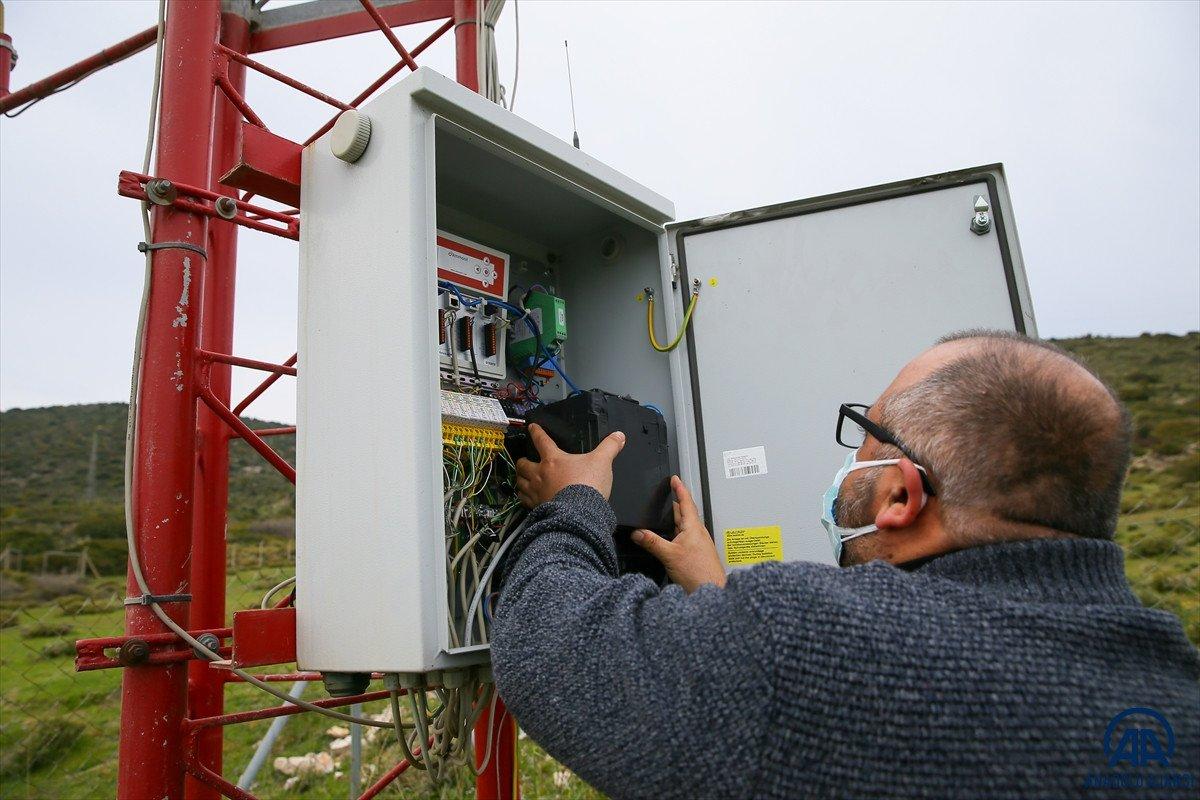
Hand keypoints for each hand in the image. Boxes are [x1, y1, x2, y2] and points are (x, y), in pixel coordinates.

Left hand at [514, 424, 625, 508]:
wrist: (580, 514)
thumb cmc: (588, 485)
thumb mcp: (602, 462)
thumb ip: (609, 447)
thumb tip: (619, 435)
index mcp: (553, 459)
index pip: (542, 441)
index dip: (536, 432)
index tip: (532, 427)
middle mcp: (540, 474)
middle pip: (523, 464)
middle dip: (522, 462)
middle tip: (523, 461)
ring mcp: (537, 492)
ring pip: (520, 483)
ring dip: (520, 479)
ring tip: (522, 478)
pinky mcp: (537, 507)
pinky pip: (524, 500)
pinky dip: (523, 497)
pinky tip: (526, 498)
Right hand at [632, 476, 725, 592]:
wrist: (711, 591)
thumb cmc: (699, 573)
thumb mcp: (669, 555)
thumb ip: (652, 542)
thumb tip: (637, 532)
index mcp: (693, 527)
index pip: (685, 502)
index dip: (679, 489)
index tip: (675, 479)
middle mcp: (697, 533)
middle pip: (684, 512)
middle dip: (674, 504)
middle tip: (665, 495)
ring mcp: (698, 543)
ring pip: (684, 525)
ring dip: (674, 519)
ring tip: (662, 516)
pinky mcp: (697, 553)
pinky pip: (684, 537)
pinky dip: (675, 533)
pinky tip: (669, 540)